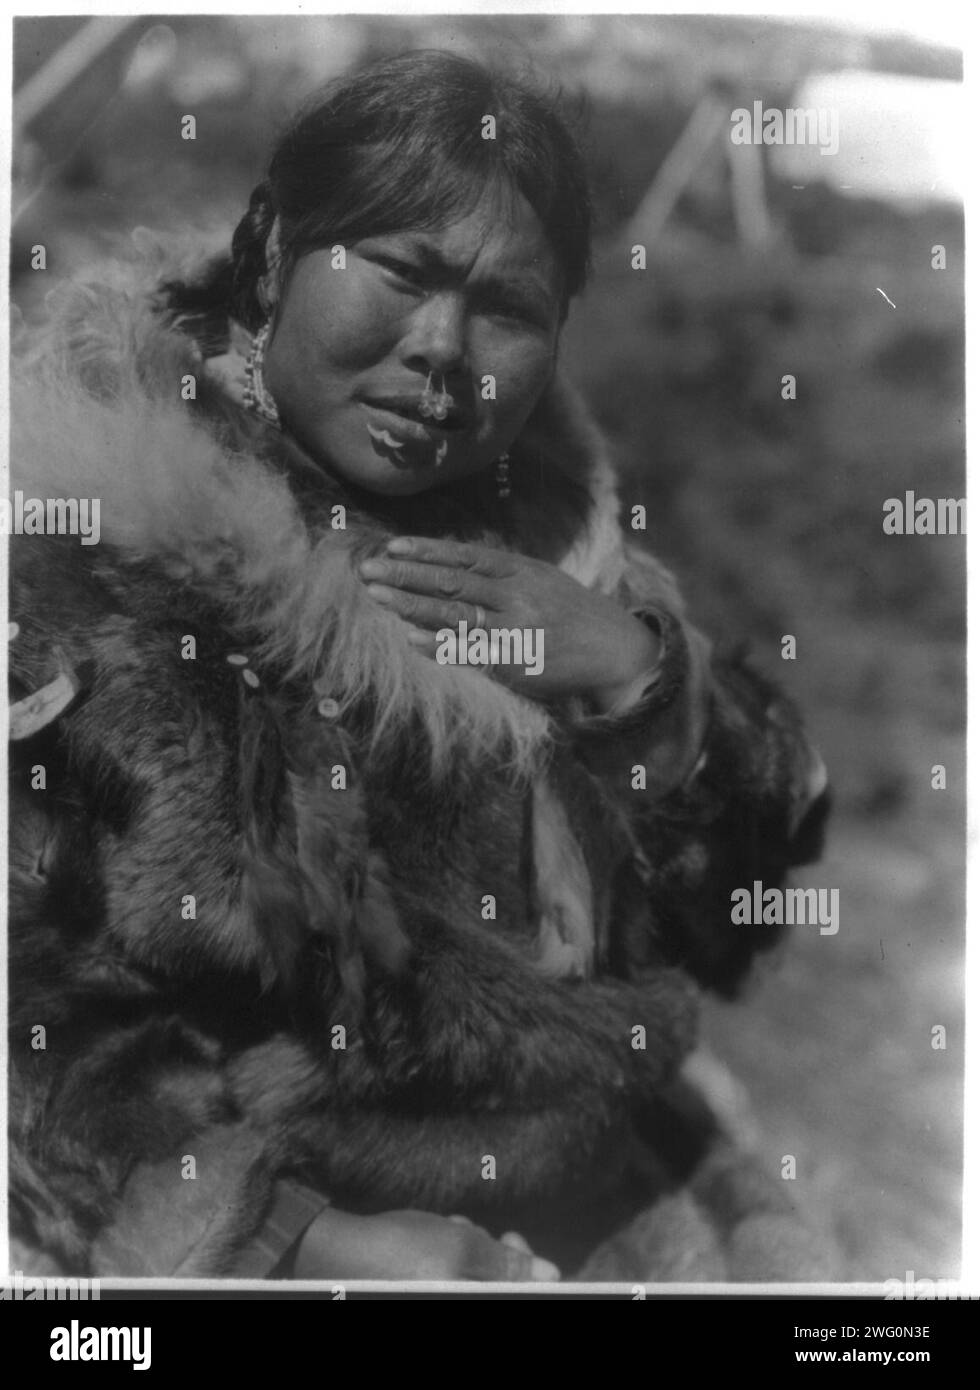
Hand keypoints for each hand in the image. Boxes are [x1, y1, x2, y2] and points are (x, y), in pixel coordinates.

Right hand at [291, 1207, 559, 1280]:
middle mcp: (452, 1304)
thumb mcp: (459, 1247)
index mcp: (468, 1304)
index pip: (518, 1296)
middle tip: (503, 1233)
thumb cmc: (396, 1250)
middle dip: (504, 1259)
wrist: (335, 1254)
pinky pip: (455, 1282)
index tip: (531, 1255)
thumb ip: (507, 1263)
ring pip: (477, 1281)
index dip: (532, 1278)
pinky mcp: (422, 1292)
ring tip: (457, 1227)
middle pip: (500, 1289)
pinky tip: (443, 1236)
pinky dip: (457, 1260)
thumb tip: (550, 1274)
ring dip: (478, 1253)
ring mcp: (436, 1297)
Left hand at [359, 536, 659, 705]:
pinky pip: (473, 653)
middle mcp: (516, 595)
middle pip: (452, 582)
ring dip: (413, 605)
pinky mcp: (517, 662)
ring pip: (456, 614)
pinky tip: (412, 640)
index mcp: (521, 570)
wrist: (616, 648)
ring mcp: (516, 629)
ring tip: (378, 596)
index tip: (392, 546)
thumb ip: (500, 572)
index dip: (427, 551)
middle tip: (367, 570)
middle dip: (407, 575)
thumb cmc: (571, 613)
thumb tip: (451, 563)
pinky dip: (442, 646)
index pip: (464, 557)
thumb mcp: (540, 579)